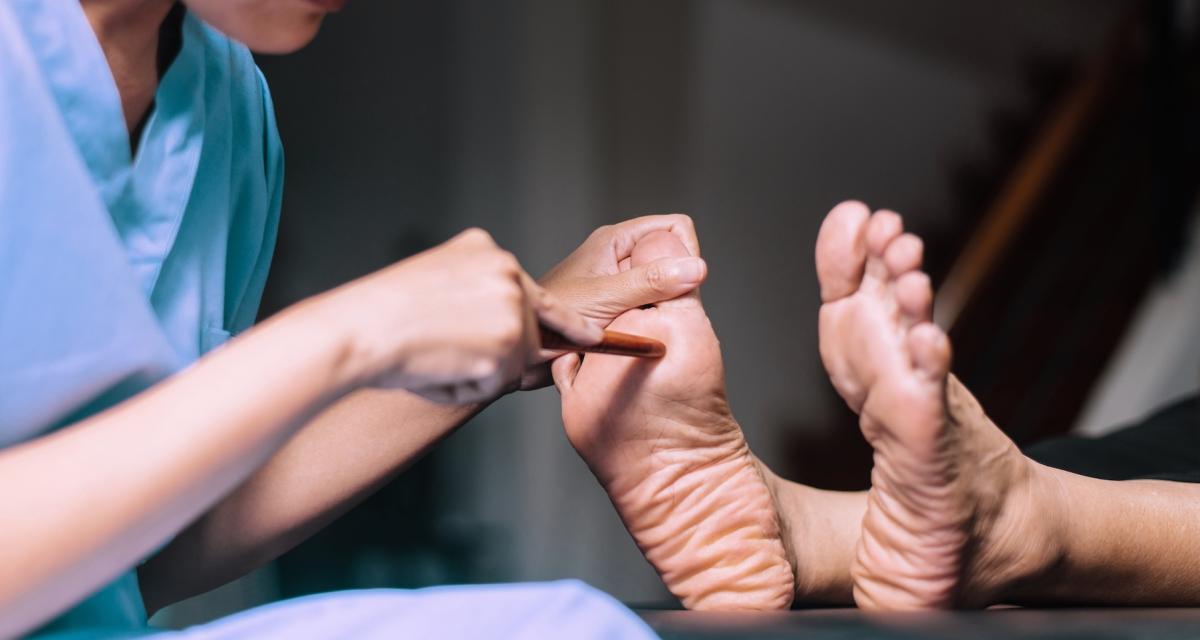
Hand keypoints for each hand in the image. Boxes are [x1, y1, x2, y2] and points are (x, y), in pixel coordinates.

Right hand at [313, 228, 600, 403]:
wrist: (360, 329)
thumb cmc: (383, 314)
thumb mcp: (437, 277)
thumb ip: (476, 292)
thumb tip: (511, 328)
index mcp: (489, 254)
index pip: (540, 295)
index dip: (566, 322)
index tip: (592, 336)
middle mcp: (507, 274)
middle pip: (528, 334)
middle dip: (497, 357)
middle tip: (442, 351)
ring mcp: (511, 309)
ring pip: (513, 362)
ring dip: (475, 373)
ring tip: (432, 356)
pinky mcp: (508, 346)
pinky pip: (495, 384)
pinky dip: (464, 388)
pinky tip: (435, 368)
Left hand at [520, 214, 707, 388]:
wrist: (519, 354)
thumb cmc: (548, 320)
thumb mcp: (605, 299)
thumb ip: (650, 283)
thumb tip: (698, 268)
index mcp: (615, 240)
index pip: (675, 227)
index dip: (685, 254)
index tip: (680, 287)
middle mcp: (618, 256)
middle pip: (671, 258)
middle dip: (675, 286)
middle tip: (657, 314)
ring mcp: (616, 283)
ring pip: (662, 288)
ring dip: (660, 309)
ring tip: (641, 328)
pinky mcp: (615, 308)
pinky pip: (648, 311)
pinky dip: (648, 324)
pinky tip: (634, 339)